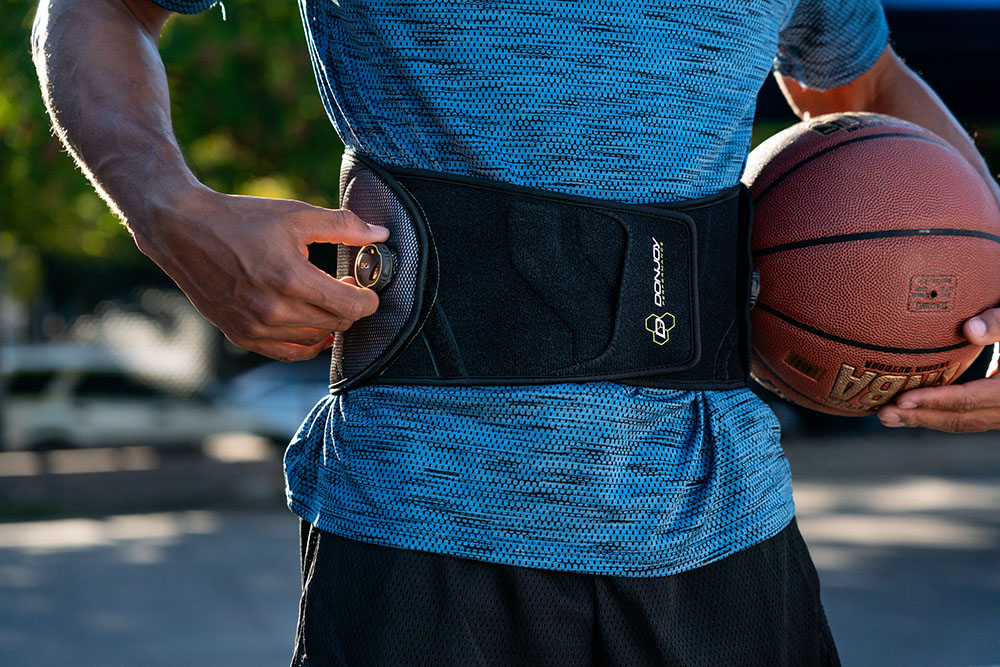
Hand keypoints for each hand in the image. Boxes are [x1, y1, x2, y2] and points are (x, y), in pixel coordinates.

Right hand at [135, 185, 388, 361]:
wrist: (183, 230)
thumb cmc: (241, 219)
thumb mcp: (296, 215)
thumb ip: (343, 226)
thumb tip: (381, 234)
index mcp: (290, 279)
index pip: (350, 307)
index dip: (368, 300)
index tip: (368, 289)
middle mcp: (273, 310)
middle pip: (336, 324)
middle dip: (350, 307)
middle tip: (346, 286)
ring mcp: (255, 327)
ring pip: (315, 339)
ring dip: (328, 323)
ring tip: (324, 297)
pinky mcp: (241, 335)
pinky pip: (288, 352)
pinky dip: (306, 341)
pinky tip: (310, 323)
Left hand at [878, 309, 999, 431]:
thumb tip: (970, 330)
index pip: (969, 400)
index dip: (934, 401)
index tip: (901, 399)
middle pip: (963, 419)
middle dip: (921, 418)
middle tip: (883, 414)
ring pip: (965, 422)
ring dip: (926, 420)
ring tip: (888, 416)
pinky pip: (970, 416)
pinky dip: (940, 414)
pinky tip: (912, 410)